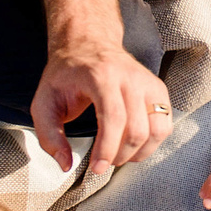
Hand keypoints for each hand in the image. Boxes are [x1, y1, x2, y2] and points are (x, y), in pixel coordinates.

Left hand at [31, 42, 171, 173]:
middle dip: (121, 155)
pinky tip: (133, 144)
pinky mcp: (158, 89)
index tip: (96, 168)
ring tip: (120, 156)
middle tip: (104, 163)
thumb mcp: (44, 102)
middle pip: (137, 129)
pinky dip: (152, 142)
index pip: (114, 118)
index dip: (107, 149)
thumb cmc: (65, 75)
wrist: (88, 43)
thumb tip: (66, 164)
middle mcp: (130, 77)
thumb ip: (49, 136)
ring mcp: (148, 82)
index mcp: (101, 76)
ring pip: (157, 129)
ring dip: (140, 152)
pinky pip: (165, 124)